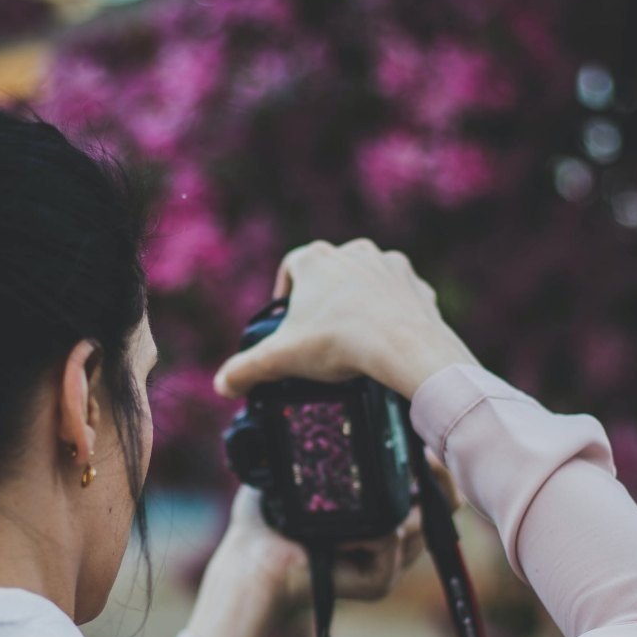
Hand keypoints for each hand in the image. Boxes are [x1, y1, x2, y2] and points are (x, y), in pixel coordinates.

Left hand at [187, 458, 460, 636]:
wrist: (252, 559)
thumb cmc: (269, 516)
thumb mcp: (304, 467)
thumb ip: (333, 440)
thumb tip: (352, 402)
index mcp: (382, 512)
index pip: (434, 491)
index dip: (436, 467)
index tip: (425, 443)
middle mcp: (393, 538)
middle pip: (441, 506)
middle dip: (437, 476)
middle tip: (421, 457)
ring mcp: (389, 562)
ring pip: (420, 523)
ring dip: (396, 503)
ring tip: (356, 499)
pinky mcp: (378, 581)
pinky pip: (392, 542)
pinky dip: (370, 533)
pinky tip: (339, 537)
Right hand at [213, 239, 478, 400]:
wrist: (406, 347)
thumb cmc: (341, 343)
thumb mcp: (282, 359)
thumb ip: (246, 369)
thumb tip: (222, 384)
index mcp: (315, 260)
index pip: (290, 269)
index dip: (285, 294)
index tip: (287, 321)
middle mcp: (352, 252)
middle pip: (329, 275)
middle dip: (323, 301)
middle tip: (320, 336)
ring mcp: (387, 264)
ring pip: (365, 281)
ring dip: (358, 301)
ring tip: (354, 337)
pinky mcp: (415, 283)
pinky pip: (398, 295)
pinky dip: (391, 312)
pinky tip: (386, 338)